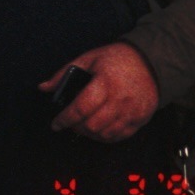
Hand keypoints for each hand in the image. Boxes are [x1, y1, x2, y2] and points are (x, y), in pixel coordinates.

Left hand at [40, 42, 158, 142]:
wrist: (151, 61)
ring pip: (105, 134)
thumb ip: (64, 74)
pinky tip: (99, 129)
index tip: (55, 124)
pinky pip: (120, 136)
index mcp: (105, 83)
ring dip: (90, 134)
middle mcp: (120, 100)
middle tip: (70, 122)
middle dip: (76, 127)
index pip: (81, 108)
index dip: (65, 119)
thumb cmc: (115, 58)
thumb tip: (43, 87)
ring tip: (83, 125)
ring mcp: (132, 111)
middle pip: (92, 125)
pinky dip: (106, 136)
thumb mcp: (88, 59)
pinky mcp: (141, 119)